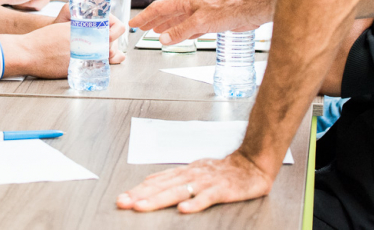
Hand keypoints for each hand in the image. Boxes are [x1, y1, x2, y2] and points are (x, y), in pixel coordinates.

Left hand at [116, 150, 273, 212]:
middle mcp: (191, 175)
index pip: (156, 182)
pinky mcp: (222, 189)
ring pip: (178, 191)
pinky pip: (207, 198)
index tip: (122, 198)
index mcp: (183, 172)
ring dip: (158, 199)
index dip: (138, 190)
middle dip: (141, 195)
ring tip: (142, 207)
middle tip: (123, 202)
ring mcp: (206, 182)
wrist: (251, 164)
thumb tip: (147, 182)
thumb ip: (172, 177)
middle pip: (162, 187)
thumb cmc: (221, 170)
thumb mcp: (193, 171)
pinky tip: (183, 209)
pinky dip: (195, 203)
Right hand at [130, 0, 271, 45]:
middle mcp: (190, 4)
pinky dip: (180, 31)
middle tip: (139, 28)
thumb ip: (180, 31)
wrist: (250, 9)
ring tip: (154, 31)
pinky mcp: (209, 20)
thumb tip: (162, 39)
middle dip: (152, 21)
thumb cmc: (227, 9)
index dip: (144, 16)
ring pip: (177, 20)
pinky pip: (189, 26)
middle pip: (166, 13)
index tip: (133, 23)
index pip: (159, 8)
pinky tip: (178, 36)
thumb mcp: (200, 22)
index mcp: (184, 0)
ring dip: (165, 26)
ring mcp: (199, 12)